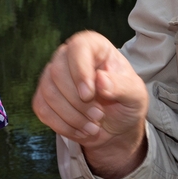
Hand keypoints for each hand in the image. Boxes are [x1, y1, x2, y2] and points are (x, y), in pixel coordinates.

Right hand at [32, 31, 148, 178]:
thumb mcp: (135, 95)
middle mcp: (69, 56)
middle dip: (77, 101)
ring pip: (49, 92)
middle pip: (58, 71)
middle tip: (98, 116)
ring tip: (93, 126)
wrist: (116, 125)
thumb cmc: (126, 103)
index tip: (89, 95)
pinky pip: (42, 109)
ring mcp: (53, 76)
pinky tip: (81, 131)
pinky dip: (63, 126)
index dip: (80, 71)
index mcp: (94, 47)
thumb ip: (121, 86)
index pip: (78, 48)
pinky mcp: (44, 97)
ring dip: (72, 116)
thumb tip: (100, 79)